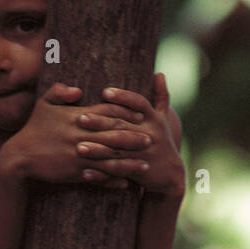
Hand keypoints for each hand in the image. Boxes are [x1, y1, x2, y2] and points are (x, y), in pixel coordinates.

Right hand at [3, 81, 150, 189]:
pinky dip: (112, 181)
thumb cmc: (33, 129)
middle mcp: (81, 135)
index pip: (107, 111)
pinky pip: (99, 177)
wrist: (19, 157)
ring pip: (110, 158)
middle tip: (151, 140)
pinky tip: (125, 183)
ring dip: (129, 163)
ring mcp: (79, 155)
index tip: (142, 115)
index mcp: (77, 116)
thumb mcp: (43, 104)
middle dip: (134, 138)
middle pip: (114, 135)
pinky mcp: (75, 172)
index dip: (126, 113)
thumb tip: (78, 90)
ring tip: (145, 165)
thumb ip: (59, 91)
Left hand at [75, 72, 185, 197]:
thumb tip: (160, 74)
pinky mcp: (137, 172)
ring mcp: (143, 155)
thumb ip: (161, 96)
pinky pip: (117, 172)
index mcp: (153, 119)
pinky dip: (101, 173)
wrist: (171, 174)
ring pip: (117, 151)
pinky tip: (85, 172)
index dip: (122, 97)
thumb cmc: (162, 141)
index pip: (138, 103)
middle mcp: (149, 135)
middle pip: (123, 126)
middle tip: (80, 118)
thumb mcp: (163, 119)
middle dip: (101, 122)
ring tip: (78, 147)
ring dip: (97, 150)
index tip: (104, 92)